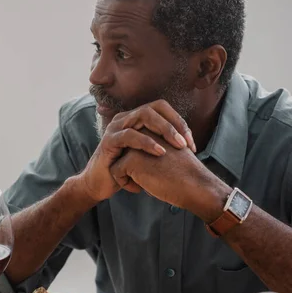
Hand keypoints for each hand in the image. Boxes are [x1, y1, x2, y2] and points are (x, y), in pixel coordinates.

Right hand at [79, 100, 195, 202]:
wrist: (101, 183)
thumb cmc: (127, 170)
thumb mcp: (147, 155)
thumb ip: (161, 144)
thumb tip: (188, 143)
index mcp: (135, 119)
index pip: (161, 108)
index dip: (178, 121)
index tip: (191, 142)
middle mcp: (125, 118)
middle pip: (154, 108)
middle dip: (174, 124)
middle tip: (187, 143)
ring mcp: (116, 127)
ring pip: (143, 116)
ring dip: (165, 129)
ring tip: (178, 145)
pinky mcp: (108, 141)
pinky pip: (129, 135)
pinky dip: (147, 142)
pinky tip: (160, 152)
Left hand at [109, 140, 229, 219]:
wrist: (195, 186)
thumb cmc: (186, 174)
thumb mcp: (171, 152)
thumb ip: (157, 147)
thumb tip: (141, 158)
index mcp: (154, 129)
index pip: (135, 145)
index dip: (140, 160)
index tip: (154, 171)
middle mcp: (144, 131)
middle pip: (125, 151)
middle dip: (129, 165)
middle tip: (148, 177)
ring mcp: (136, 144)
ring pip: (118, 160)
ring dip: (127, 174)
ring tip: (144, 183)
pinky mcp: (131, 159)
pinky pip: (116, 172)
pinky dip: (125, 184)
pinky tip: (141, 189)